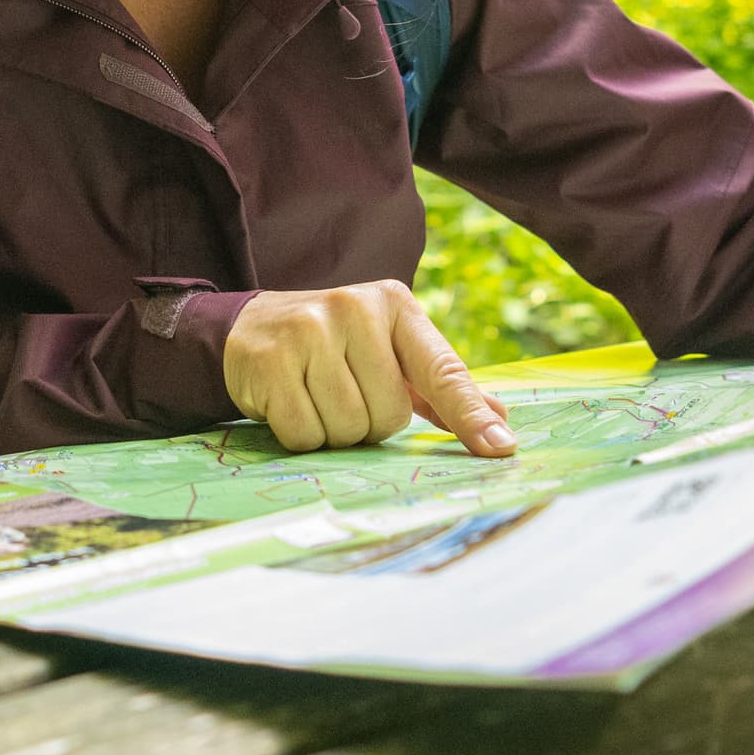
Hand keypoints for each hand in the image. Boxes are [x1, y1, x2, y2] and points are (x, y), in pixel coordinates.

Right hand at [223, 280, 515, 456]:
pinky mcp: (270, 360)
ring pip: (348, 429)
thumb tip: (502, 422)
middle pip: (389, 416)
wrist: (251, 326)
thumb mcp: (391, 352)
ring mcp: (308, 331)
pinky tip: (288, 400)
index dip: (470, 415)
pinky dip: (300, 434)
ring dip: (334, 432)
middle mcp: (354, 308)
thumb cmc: (336, 347)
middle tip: (343, 393)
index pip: (442, 371)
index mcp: (394, 305)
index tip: (501, 449)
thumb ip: (441, 387)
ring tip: (314, 395)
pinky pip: (305, 434)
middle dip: (369, 424)